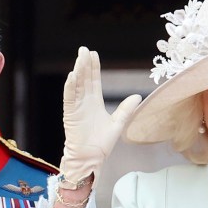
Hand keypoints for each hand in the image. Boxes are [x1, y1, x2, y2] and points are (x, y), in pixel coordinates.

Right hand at [59, 47, 141, 183]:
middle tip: (83, 49)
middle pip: (84, 79)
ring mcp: (76, 108)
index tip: (93, 54)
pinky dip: (70, 88)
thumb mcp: (118, 124)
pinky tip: (71, 77)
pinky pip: (69, 99)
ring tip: (79, 59)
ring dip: (78, 72)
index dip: (94, 67)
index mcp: (94, 103)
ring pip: (77, 86)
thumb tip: (137, 96)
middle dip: (84, 64)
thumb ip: (126, 110)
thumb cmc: (101, 144)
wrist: (91, 158)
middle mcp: (84, 102)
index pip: (94, 81)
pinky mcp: (71, 115)